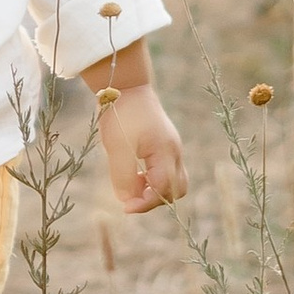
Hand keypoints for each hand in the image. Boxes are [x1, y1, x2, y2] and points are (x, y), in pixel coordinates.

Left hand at [97, 84, 186, 213]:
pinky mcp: (164, 144)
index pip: (163, 190)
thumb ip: (123, 177)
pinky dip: (153, 179)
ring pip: (173, 180)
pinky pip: (166, 170)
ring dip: (154, 189)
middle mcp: (174, 151)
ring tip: (131, 184)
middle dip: (155, 199)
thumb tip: (127, 201)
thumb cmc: (122, 114)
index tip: (126, 208)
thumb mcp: (117, 148)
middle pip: (176, 189)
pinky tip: (135, 173)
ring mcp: (171, 147)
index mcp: (165, 152)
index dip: (145, 204)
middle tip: (132, 198)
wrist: (125, 86)